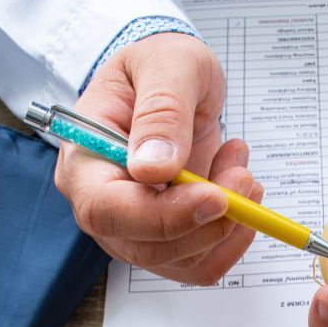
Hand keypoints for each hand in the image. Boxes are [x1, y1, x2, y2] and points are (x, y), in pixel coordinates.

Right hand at [54, 33, 262, 284]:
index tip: (215, 197)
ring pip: (181, 261)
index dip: (163, 216)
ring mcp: (134, 225)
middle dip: (206, 224)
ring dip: (227, 226)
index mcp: (84, 158)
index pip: (107, 209)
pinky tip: (240, 189)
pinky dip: (233, 236)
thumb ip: (162, 111)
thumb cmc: (159, 65)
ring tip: (240, 169)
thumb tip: (153, 168)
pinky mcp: (168, 236)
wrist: (172, 79)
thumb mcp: (167, 65)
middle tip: (243, 178)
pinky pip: (201, 261)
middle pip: (146, 247)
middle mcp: (102, 201)